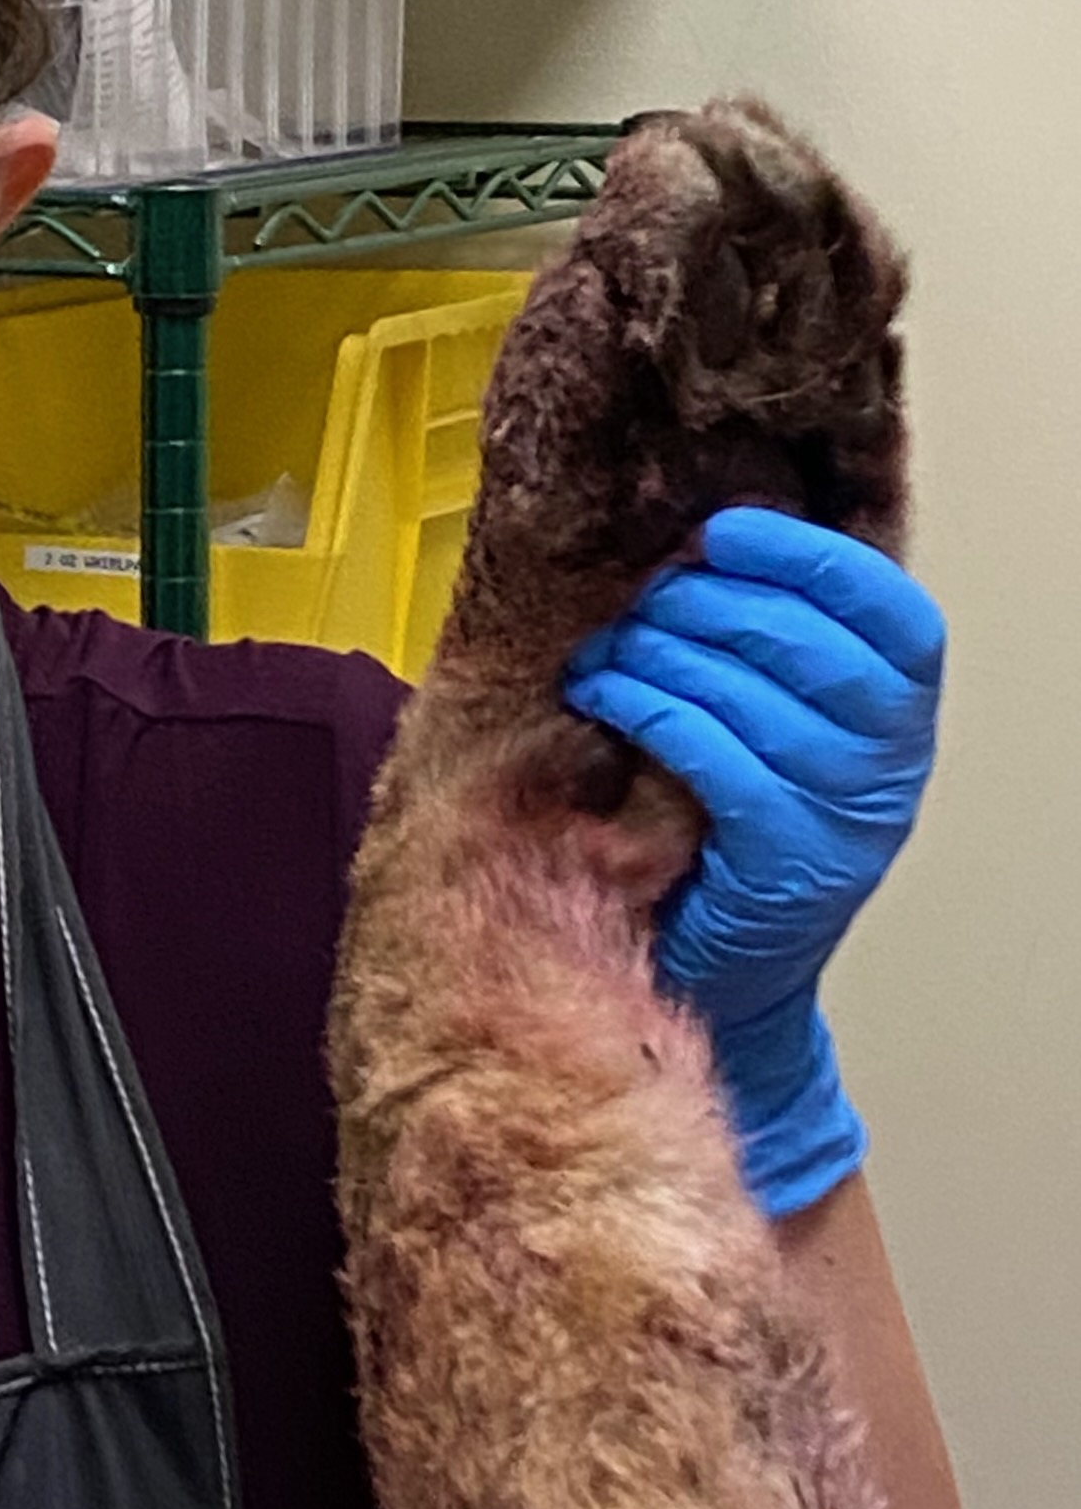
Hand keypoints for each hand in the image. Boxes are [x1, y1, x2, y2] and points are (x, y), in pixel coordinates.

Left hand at [560, 507, 943, 1216]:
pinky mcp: (786, 866)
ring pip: (753, 697)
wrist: (730, 980)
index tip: (727, 527)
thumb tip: (691, 550)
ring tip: (604, 648)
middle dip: (709, 602)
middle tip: (639, 597)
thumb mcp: (776, 737)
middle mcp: (891, 768)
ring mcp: (846, 821)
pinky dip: (653, 713)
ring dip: (661, 654)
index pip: (894, 614)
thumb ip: (766, 657)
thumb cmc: (733, 838)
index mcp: (903, 719)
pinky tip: (604, 696)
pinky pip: (718, 761)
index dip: (813, 558)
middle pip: (811, 644)